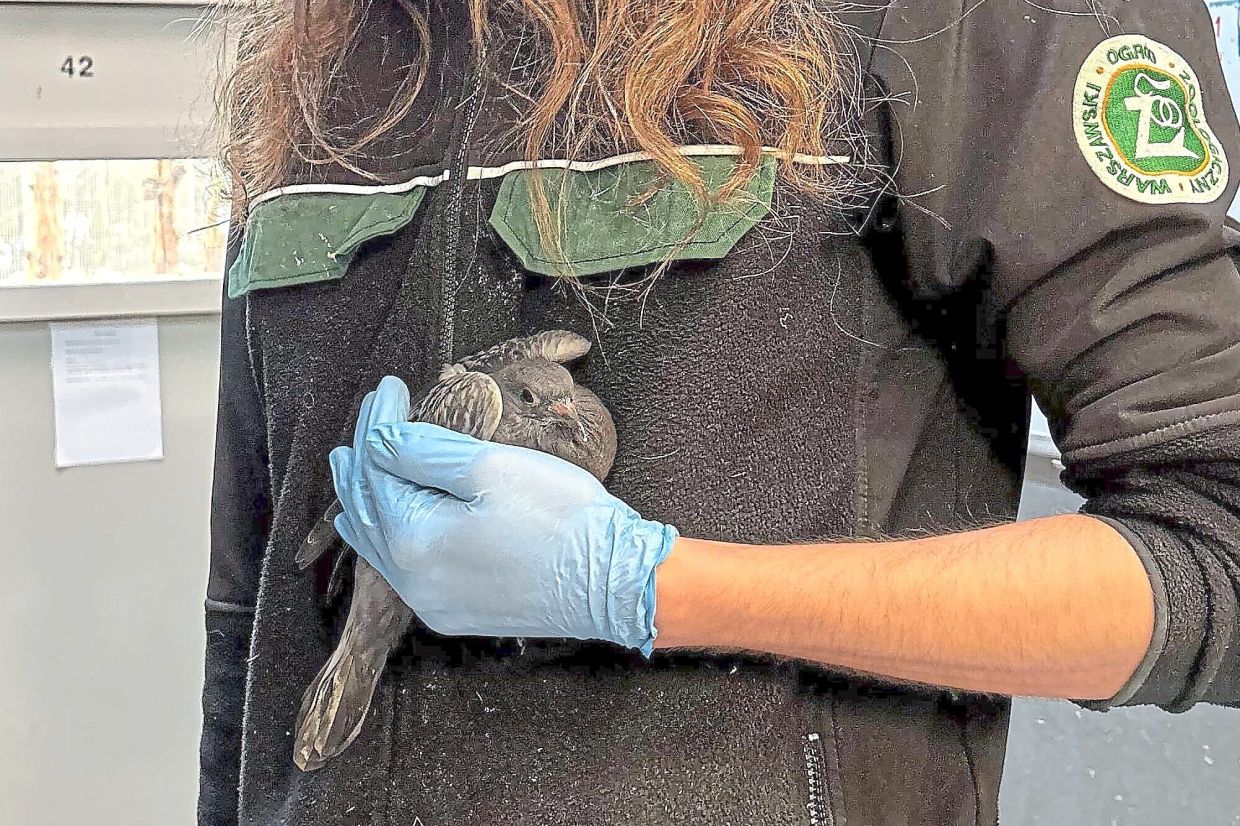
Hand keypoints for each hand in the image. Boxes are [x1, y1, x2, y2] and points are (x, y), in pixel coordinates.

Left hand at [330, 376, 677, 654]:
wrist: (615, 583)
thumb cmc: (561, 520)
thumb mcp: (489, 467)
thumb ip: (423, 450)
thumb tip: (381, 437)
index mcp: (413, 540)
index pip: (378, 468)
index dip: (379, 423)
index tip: (389, 388)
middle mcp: (412, 581)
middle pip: (368, 508)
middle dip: (365, 459)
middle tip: (369, 421)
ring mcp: (434, 602)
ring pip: (380, 544)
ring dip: (368, 500)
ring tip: (356, 468)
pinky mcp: (458, 611)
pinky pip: (405, 569)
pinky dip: (390, 535)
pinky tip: (389, 523)